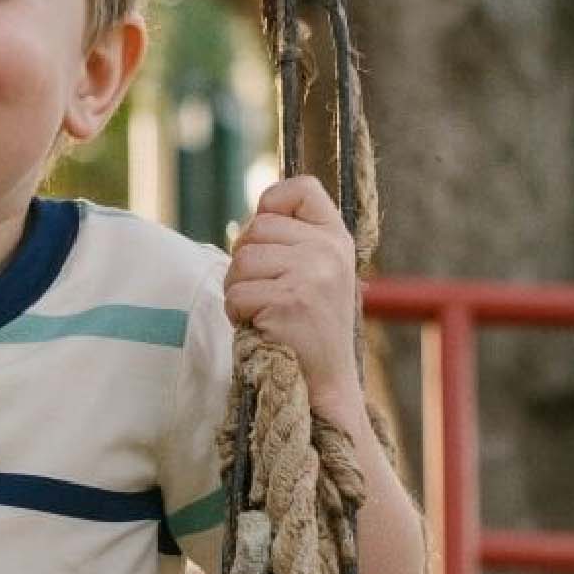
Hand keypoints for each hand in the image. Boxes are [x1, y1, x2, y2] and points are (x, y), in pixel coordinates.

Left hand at [222, 175, 363, 422]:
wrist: (325, 384)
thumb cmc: (310, 330)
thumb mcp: (317, 274)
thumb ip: (293, 242)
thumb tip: (253, 216)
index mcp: (337, 239)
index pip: (302, 188)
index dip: (272, 202)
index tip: (266, 231)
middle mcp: (328, 251)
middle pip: (257, 227)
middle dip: (244, 260)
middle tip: (258, 291)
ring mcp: (310, 275)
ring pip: (241, 260)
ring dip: (236, 289)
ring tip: (258, 311)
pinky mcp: (288, 302)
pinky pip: (237, 293)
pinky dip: (236, 313)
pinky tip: (258, 327)